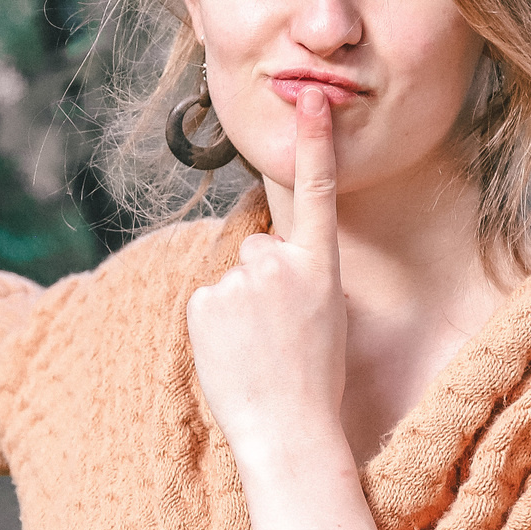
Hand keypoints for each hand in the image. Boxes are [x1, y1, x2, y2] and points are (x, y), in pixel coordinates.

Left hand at [186, 86, 348, 464]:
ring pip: (234, 279)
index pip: (318, 192)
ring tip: (258, 350)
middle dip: (263, 282)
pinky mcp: (204, 302)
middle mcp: (280, 264)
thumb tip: (264, 258)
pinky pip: (208, 302)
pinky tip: (234, 355)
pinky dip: (215, 326)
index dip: (314, 142)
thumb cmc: (315, 379)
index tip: (310, 97)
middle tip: (280, 333)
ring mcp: (240, 282)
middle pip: (260, 249)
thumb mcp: (326, 315)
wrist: (288, 432)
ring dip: (239, 308)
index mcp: (322, 268)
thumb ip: (300, 275)